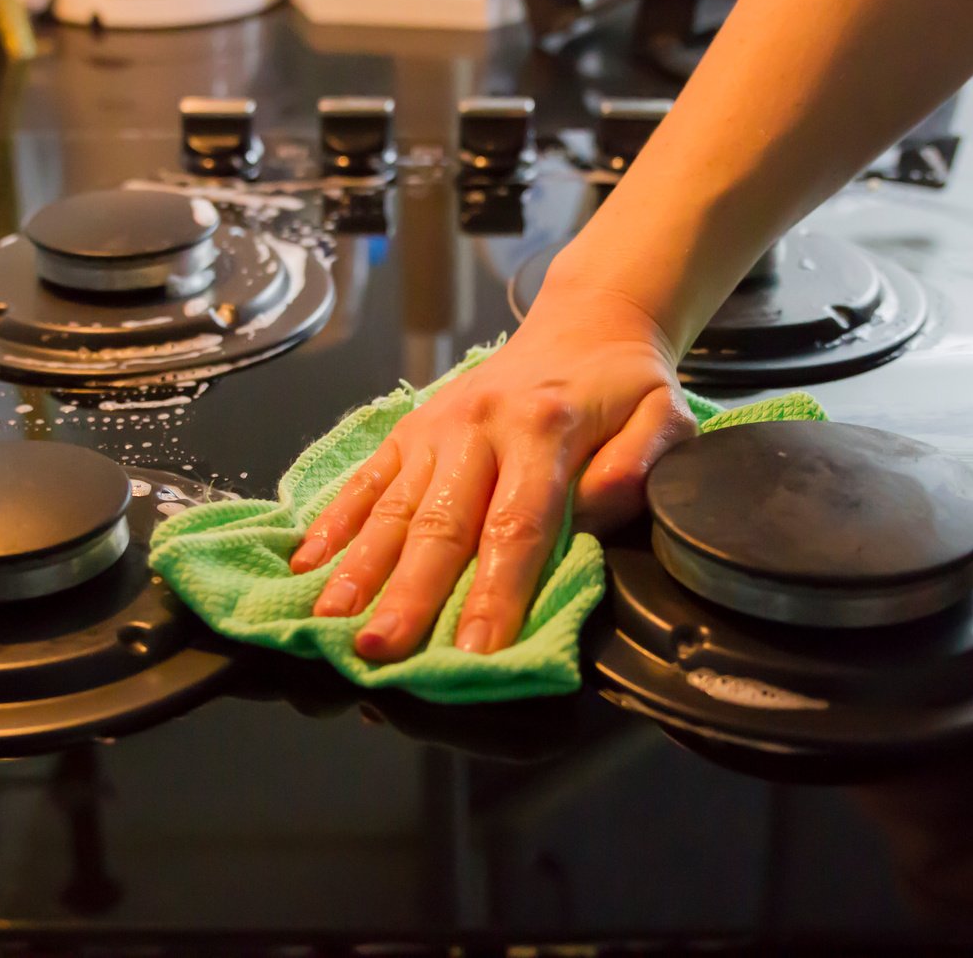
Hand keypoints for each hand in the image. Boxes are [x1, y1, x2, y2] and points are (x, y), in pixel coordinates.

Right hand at [288, 286, 696, 661]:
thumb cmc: (623, 386)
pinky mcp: (409, 429)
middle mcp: (479, 427)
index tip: (476, 651)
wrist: (583, 323)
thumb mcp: (665, 415)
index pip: (517, 526)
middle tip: (380, 649)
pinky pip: (367, 480)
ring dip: (358, 567)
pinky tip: (307, 565)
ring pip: (393, 507)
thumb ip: (638, 466)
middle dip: (408, 594)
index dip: (496, 592)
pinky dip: (334, 523)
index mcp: (543, 428)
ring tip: (329, 619)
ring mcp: (435, 428)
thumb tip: (590, 517)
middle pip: (440, 524)